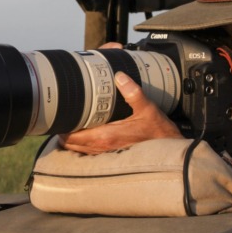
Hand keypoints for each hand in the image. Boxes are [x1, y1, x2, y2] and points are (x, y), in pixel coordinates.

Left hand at [59, 72, 181, 154]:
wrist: (169, 151)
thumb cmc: (159, 132)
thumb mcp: (148, 109)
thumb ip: (133, 92)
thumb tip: (119, 76)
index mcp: (106, 136)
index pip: (71, 136)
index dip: (62, 126)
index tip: (62, 114)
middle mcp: (102, 148)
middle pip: (69, 144)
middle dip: (64, 131)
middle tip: (65, 116)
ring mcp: (105, 154)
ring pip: (77, 150)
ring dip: (72, 138)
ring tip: (73, 122)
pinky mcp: (110, 157)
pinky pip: (88, 152)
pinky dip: (82, 144)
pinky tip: (87, 132)